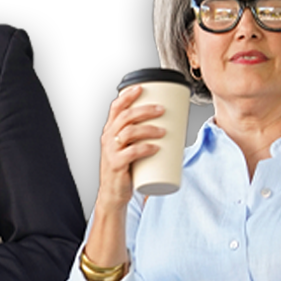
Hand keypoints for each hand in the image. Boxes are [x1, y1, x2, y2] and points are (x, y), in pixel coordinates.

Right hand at [96, 85, 165, 211]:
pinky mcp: (116, 165)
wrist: (113, 193)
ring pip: (128, 132)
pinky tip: (155, 148)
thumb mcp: (128, 148)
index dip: (127, 96)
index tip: (142, 87)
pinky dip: (144, 149)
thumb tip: (173, 127)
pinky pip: (131, 153)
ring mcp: (111, 151)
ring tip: (163, 131)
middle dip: (145, 110)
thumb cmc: (125, 168)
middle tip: (162, 110)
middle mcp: (108, 138)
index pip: (115, 108)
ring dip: (148, 129)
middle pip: (125, 117)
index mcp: (109, 131)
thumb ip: (143, 137)